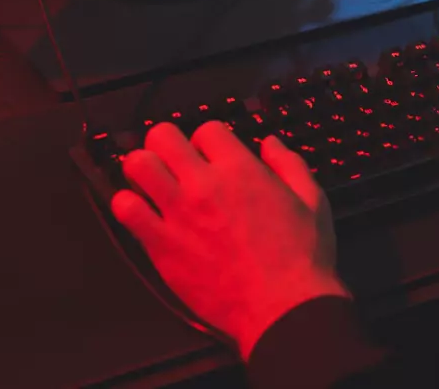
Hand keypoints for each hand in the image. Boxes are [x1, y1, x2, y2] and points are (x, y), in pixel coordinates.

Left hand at [110, 122, 349, 359]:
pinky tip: (141, 213)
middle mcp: (204, 185)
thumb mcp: (313, 201)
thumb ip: (290, 165)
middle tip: (173, 161)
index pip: (206, 129)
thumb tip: (271, 143)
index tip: (210, 155)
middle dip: (166, 143)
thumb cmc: (302, 259)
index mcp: (242, 170)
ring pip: (137, 165)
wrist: (283, 308)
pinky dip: (128, 205)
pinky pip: (126, 210)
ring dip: (142, 169)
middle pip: (163, 136)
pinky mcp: (161, 245)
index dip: (207, 140)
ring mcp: (178, 214)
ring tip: (152, 182)